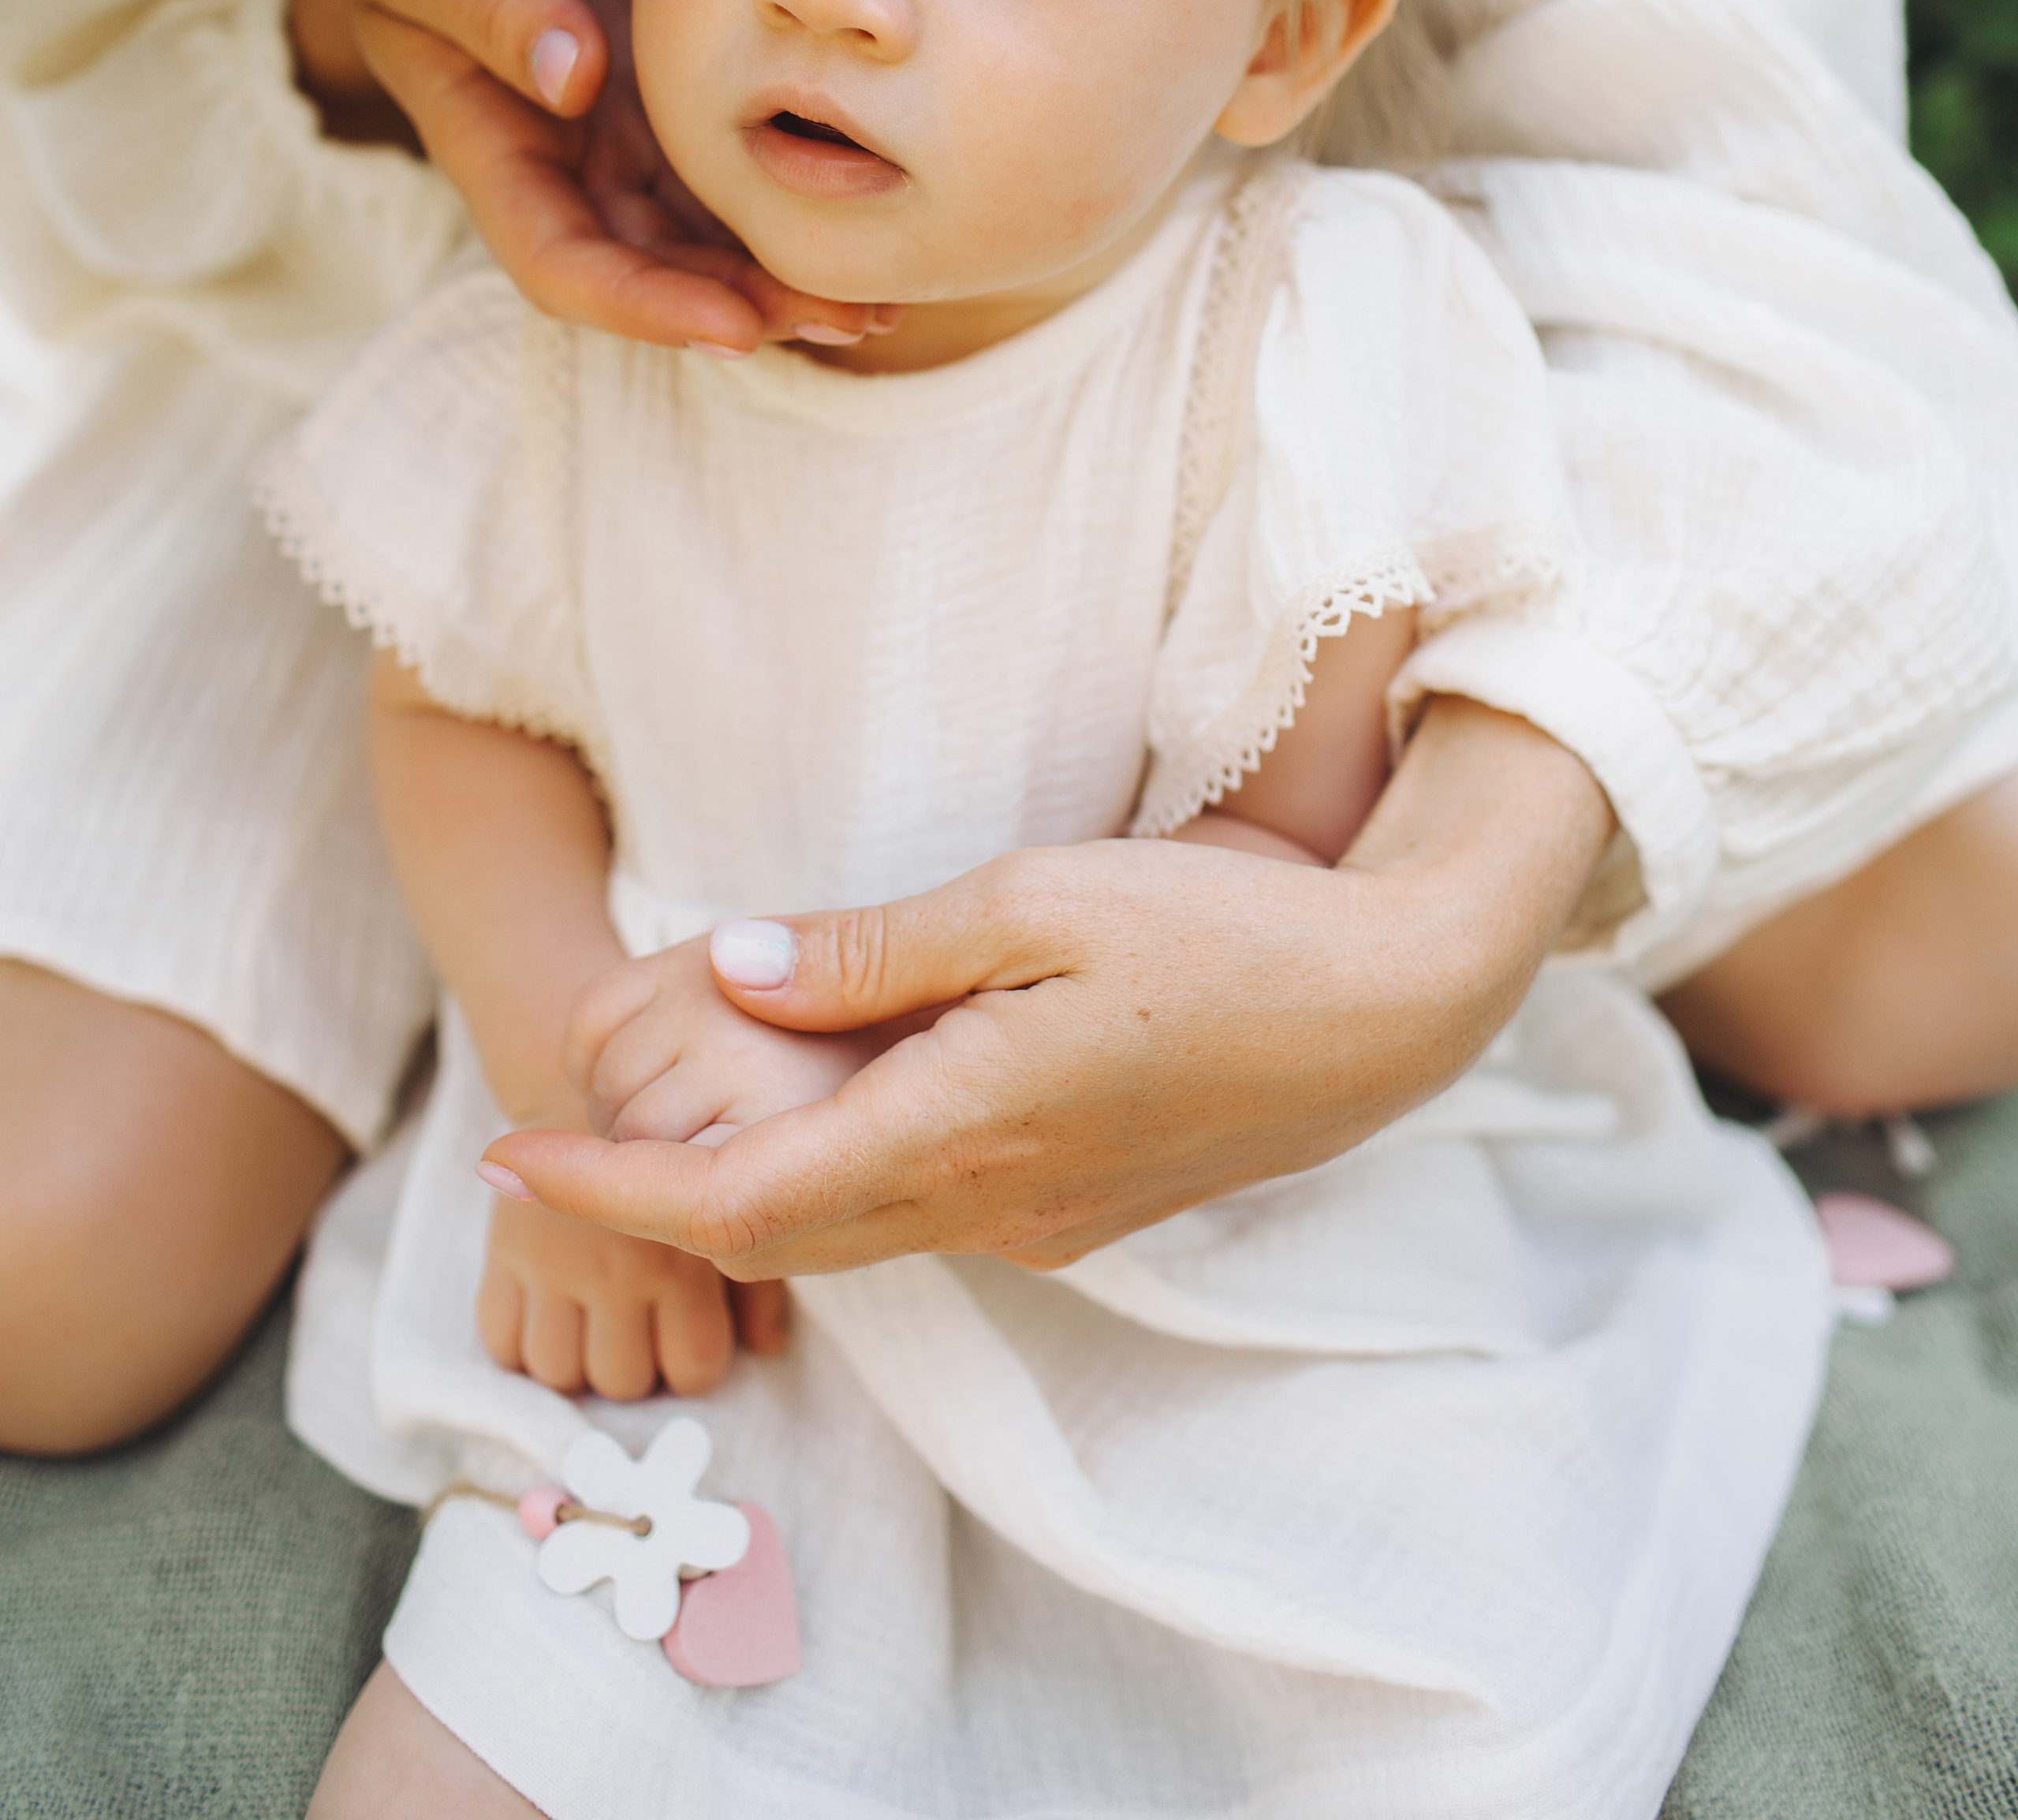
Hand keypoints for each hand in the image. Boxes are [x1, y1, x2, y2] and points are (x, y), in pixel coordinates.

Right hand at [288, 0, 898, 353]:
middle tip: (849, 316)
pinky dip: (794, 216)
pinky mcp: (673, 121)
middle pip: (653, 278)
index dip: (642, 307)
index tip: (733, 326)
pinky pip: (737, 187)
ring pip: (704, 249)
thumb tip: (571, 75)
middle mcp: (564, 172)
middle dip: (747, 310)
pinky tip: (870, 229)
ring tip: (880, 301)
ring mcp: (623, 151)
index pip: (560, 264)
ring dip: (784, 284)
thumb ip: (493, 3)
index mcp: (493, 149)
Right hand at [477, 1104, 786, 1399]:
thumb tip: (770, 1349)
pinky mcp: (502, 1247)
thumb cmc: (680, 1137)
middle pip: (621, 1378)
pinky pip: (499, 1336)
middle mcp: (617, 1265)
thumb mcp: (732, 1195)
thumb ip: (757, 1273)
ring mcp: (554, 1259)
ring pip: (556, 1368)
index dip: (692, 1364)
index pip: (695, 1364)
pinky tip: (548, 1315)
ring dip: (575, 1361)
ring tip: (591, 1329)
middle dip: (633, 1366)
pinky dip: (519, 1342)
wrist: (591, 1073)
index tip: (685, 1338)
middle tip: (635, 1335)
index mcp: (684, 1253)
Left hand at [483, 702, 1615, 1278]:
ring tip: (663, 1125)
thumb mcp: (1032, 903)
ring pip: (845, 1231)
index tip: (506, 1161)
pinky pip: (917, 1213)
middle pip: (774, 1236)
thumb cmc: (1219, 936)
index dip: (607, 1194)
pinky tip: (829, 1107)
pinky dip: (836, 1179)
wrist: (1390, 1010)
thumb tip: (729, 968)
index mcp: (958, 1131)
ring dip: (744, 1194)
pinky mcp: (1079, 1207)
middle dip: (650, 1205)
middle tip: (553, 1144)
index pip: (737, 1200)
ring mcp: (1038, 1221)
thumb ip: (873, 952)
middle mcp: (986, 1206)